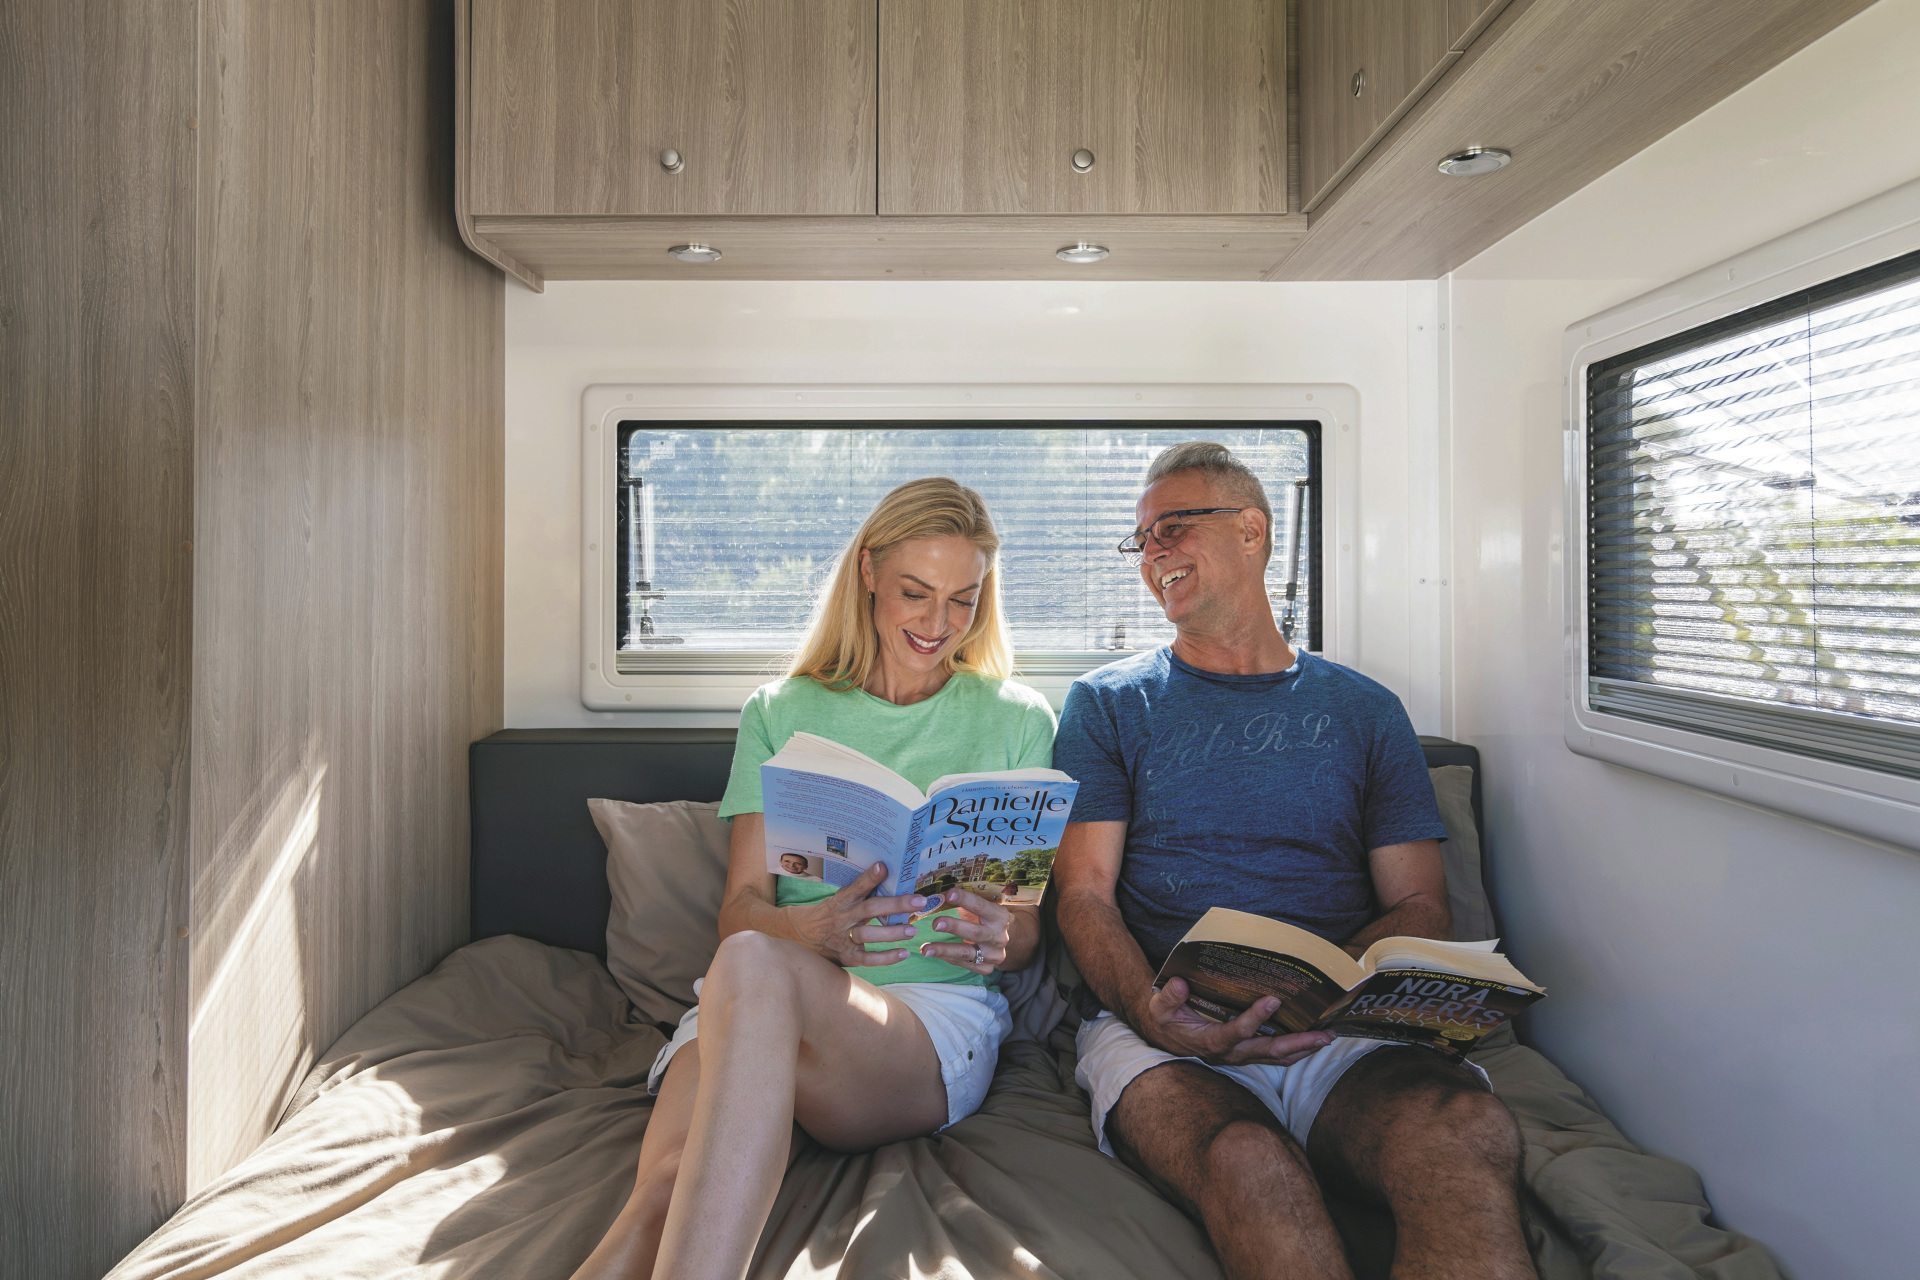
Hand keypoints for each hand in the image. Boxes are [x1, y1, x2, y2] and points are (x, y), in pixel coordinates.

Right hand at [787, 862, 925, 968]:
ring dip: (892, 932)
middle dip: (896, 905)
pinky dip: (886, 958)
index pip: (856, 886)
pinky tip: (903, 953)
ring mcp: (844, 938)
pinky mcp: (847, 956)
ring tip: (912, 930)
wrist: (799, 936)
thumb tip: (889, 874)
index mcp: (841, 900)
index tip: (883, 866)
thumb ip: (861, 892)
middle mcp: (843, 918)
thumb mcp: (839, 899)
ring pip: (869, 935)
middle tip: (919, 901)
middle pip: (870, 909)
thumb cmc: (828, 913)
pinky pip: (867, 959)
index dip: (869, 878)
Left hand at [916, 886, 1011, 975]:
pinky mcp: (986, 967)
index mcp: (1000, 917)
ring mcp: (994, 955)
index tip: (948, 894)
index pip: (981, 906)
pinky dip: (947, 958)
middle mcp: (999, 937)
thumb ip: (965, 902)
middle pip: (976, 932)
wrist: (1004, 939)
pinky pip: (964, 964)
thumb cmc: (986, 918)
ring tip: (926, 949)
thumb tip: (938, 893)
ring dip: (945, 950)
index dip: (965, 899)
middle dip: (954, 927)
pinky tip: (934, 953)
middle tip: (935, 923)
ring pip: (968, 953)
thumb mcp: (982, 907)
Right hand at [1132, 978, 1334, 1066]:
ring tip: (1329, 1036)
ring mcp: (1242, 1056)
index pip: (1236, 1032)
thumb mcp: (1160, 1008)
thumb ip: (1169, 997)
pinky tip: (1314, 1039)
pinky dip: (1298, 1050)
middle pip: (1269, 1052)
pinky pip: (1277, 1056)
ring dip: (1305, 1048)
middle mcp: (1232, 1053)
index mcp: (1211, 1041)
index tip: (1272, 999)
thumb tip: (1181, 983)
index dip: (1254, 1018)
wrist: (1168, 1039)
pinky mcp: (1249, 1054)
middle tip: (1324, 1034)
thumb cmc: (1167, 1020)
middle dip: (1299, 1043)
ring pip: (1278, 1057)